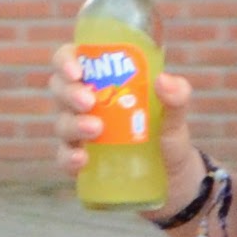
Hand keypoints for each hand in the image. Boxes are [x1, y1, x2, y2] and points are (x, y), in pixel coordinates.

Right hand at [54, 54, 210, 200]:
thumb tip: (163, 80)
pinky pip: (64, 158)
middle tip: (88, 102)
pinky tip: (82, 159)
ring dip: (74, 124)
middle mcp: (84, 104)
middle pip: (59, 89)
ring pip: (62, 123)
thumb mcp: (176, 115)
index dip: (65, 60)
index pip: (71, 59)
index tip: (77, 71)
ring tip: (96, 129)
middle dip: (69, 93)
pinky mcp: (80, 163)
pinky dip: (69, 158)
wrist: (173, 178)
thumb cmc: (167, 134)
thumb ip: (177, 96)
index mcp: (101, 80)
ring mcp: (79, 134)